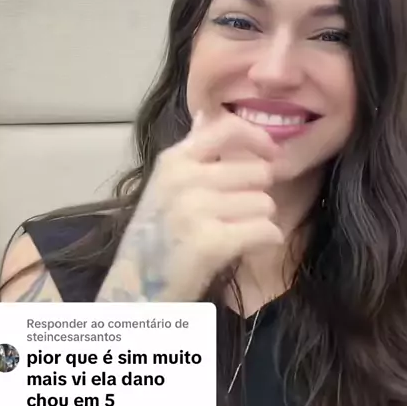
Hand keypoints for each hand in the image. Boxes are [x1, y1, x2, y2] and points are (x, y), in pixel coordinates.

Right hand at [103, 109, 283, 302]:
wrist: (137, 291)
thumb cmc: (157, 239)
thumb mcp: (165, 186)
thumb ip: (193, 151)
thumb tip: (207, 114)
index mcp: (173, 161)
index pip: (226, 127)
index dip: (257, 138)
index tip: (269, 153)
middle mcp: (182, 179)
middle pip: (257, 171)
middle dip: (257, 195)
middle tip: (236, 216)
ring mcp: (195, 210)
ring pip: (265, 203)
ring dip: (259, 221)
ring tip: (234, 235)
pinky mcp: (210, 242)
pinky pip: (265, 230)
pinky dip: (266, 241)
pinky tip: (249, 247)